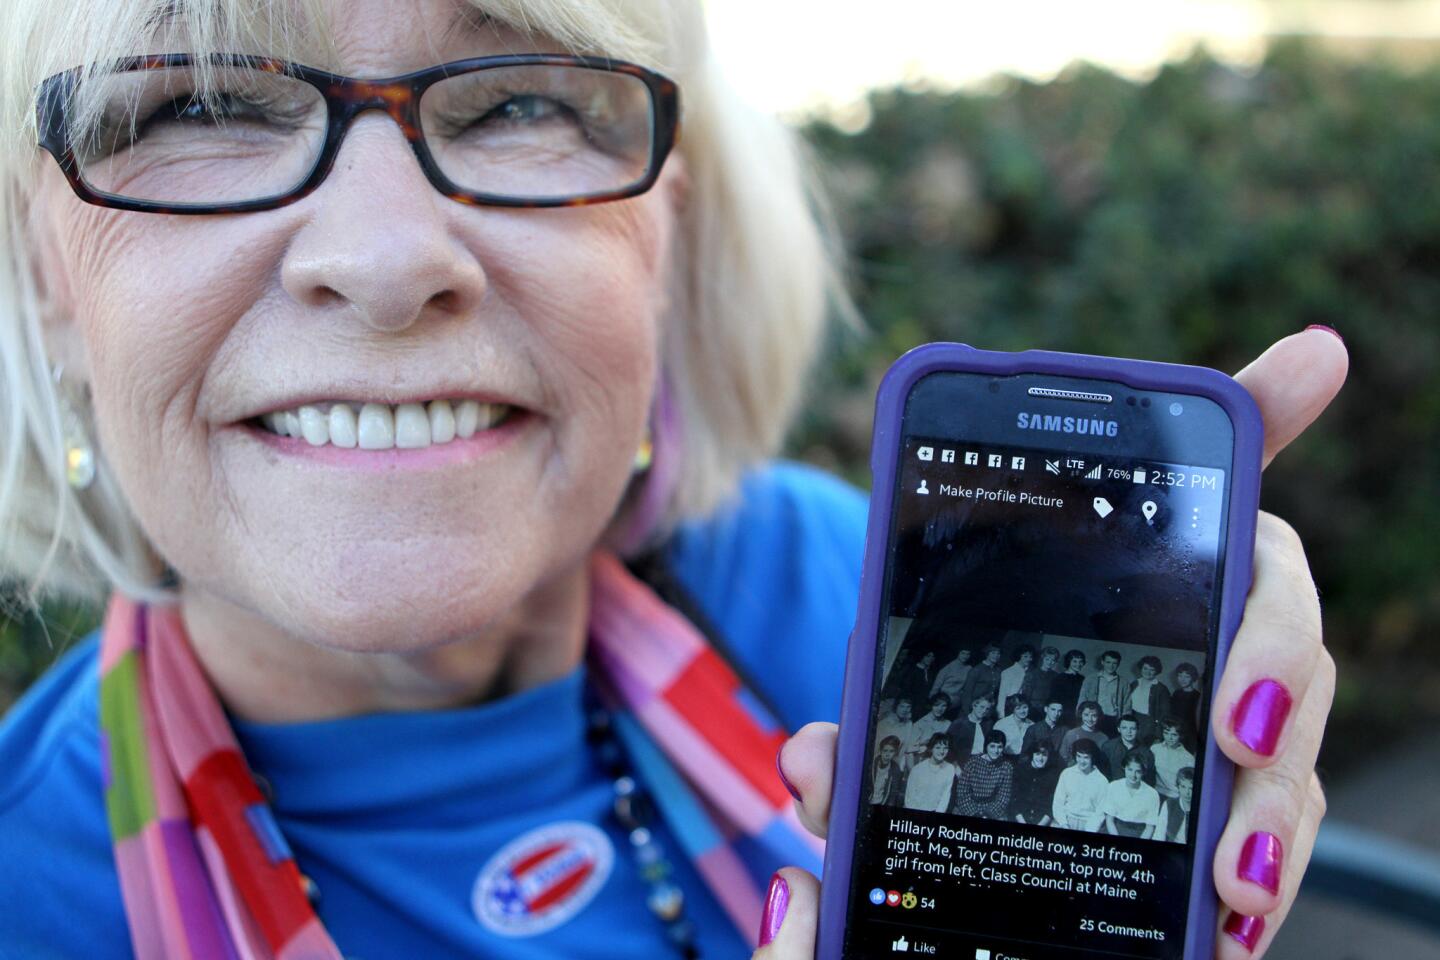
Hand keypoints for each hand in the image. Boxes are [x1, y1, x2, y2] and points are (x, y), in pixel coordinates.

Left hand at [758, 329, 1348, 958]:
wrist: (986, 828)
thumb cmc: (954, 733)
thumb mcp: (905, 717)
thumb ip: (867, 736)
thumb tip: (806, 768)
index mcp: (1125, 577)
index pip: (1204, 484)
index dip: (1268, 405)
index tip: (1313, 353)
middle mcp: (1195, 640)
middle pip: (1276, 619)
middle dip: (1272, 658)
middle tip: (1232, 722)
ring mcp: (1227, 730)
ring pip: (1290, 741)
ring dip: (1274, 802)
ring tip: (1231, 873)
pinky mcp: (1234, 814)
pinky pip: (1275, 831)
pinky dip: (1266, 868)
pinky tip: (1232, 919)